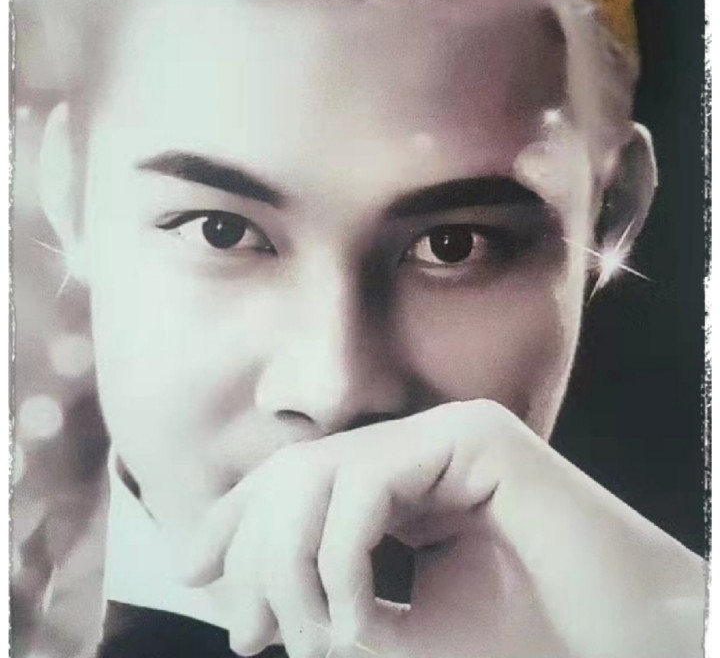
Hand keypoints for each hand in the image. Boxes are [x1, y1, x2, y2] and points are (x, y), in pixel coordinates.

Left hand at [181, 400, 705, 657]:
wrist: (634, 649)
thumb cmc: (527, 645)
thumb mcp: (402, 629)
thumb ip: (333, 599)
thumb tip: (248, 594)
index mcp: (409, 478)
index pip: (303, 480)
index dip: (239, 519)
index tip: (195, 572)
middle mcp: (426, 443)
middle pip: (300, 473)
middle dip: (255, 550)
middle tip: (246, 635)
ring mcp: (451, 432)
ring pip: (323, 473)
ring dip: (294, 562)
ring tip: (314, 639)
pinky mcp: (478, 436)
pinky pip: (369, 483)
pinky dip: (342, 556)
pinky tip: (359, 624)